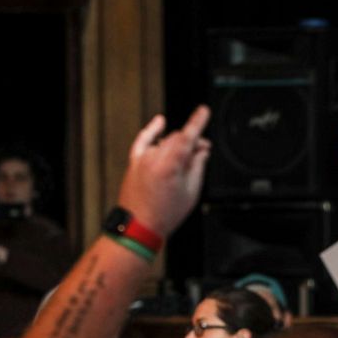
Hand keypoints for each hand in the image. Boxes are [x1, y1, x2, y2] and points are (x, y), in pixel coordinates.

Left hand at [117, 106, 211, 236]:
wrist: (140, 226)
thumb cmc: (165, 214)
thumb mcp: (191, 192)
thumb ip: (197, 166)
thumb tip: (201, 151)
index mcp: (170, 164)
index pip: (187, 136)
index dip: (197, 122)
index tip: (204, 110)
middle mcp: (154, 157)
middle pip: (178, 138)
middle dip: (192, 142)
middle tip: (203, 152)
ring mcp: (142, 159)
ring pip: (165, 141)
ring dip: (177, 145)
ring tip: (185, 161)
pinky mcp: (134, 162)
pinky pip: (143, 140)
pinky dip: (152, 130)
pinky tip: (159, 122)